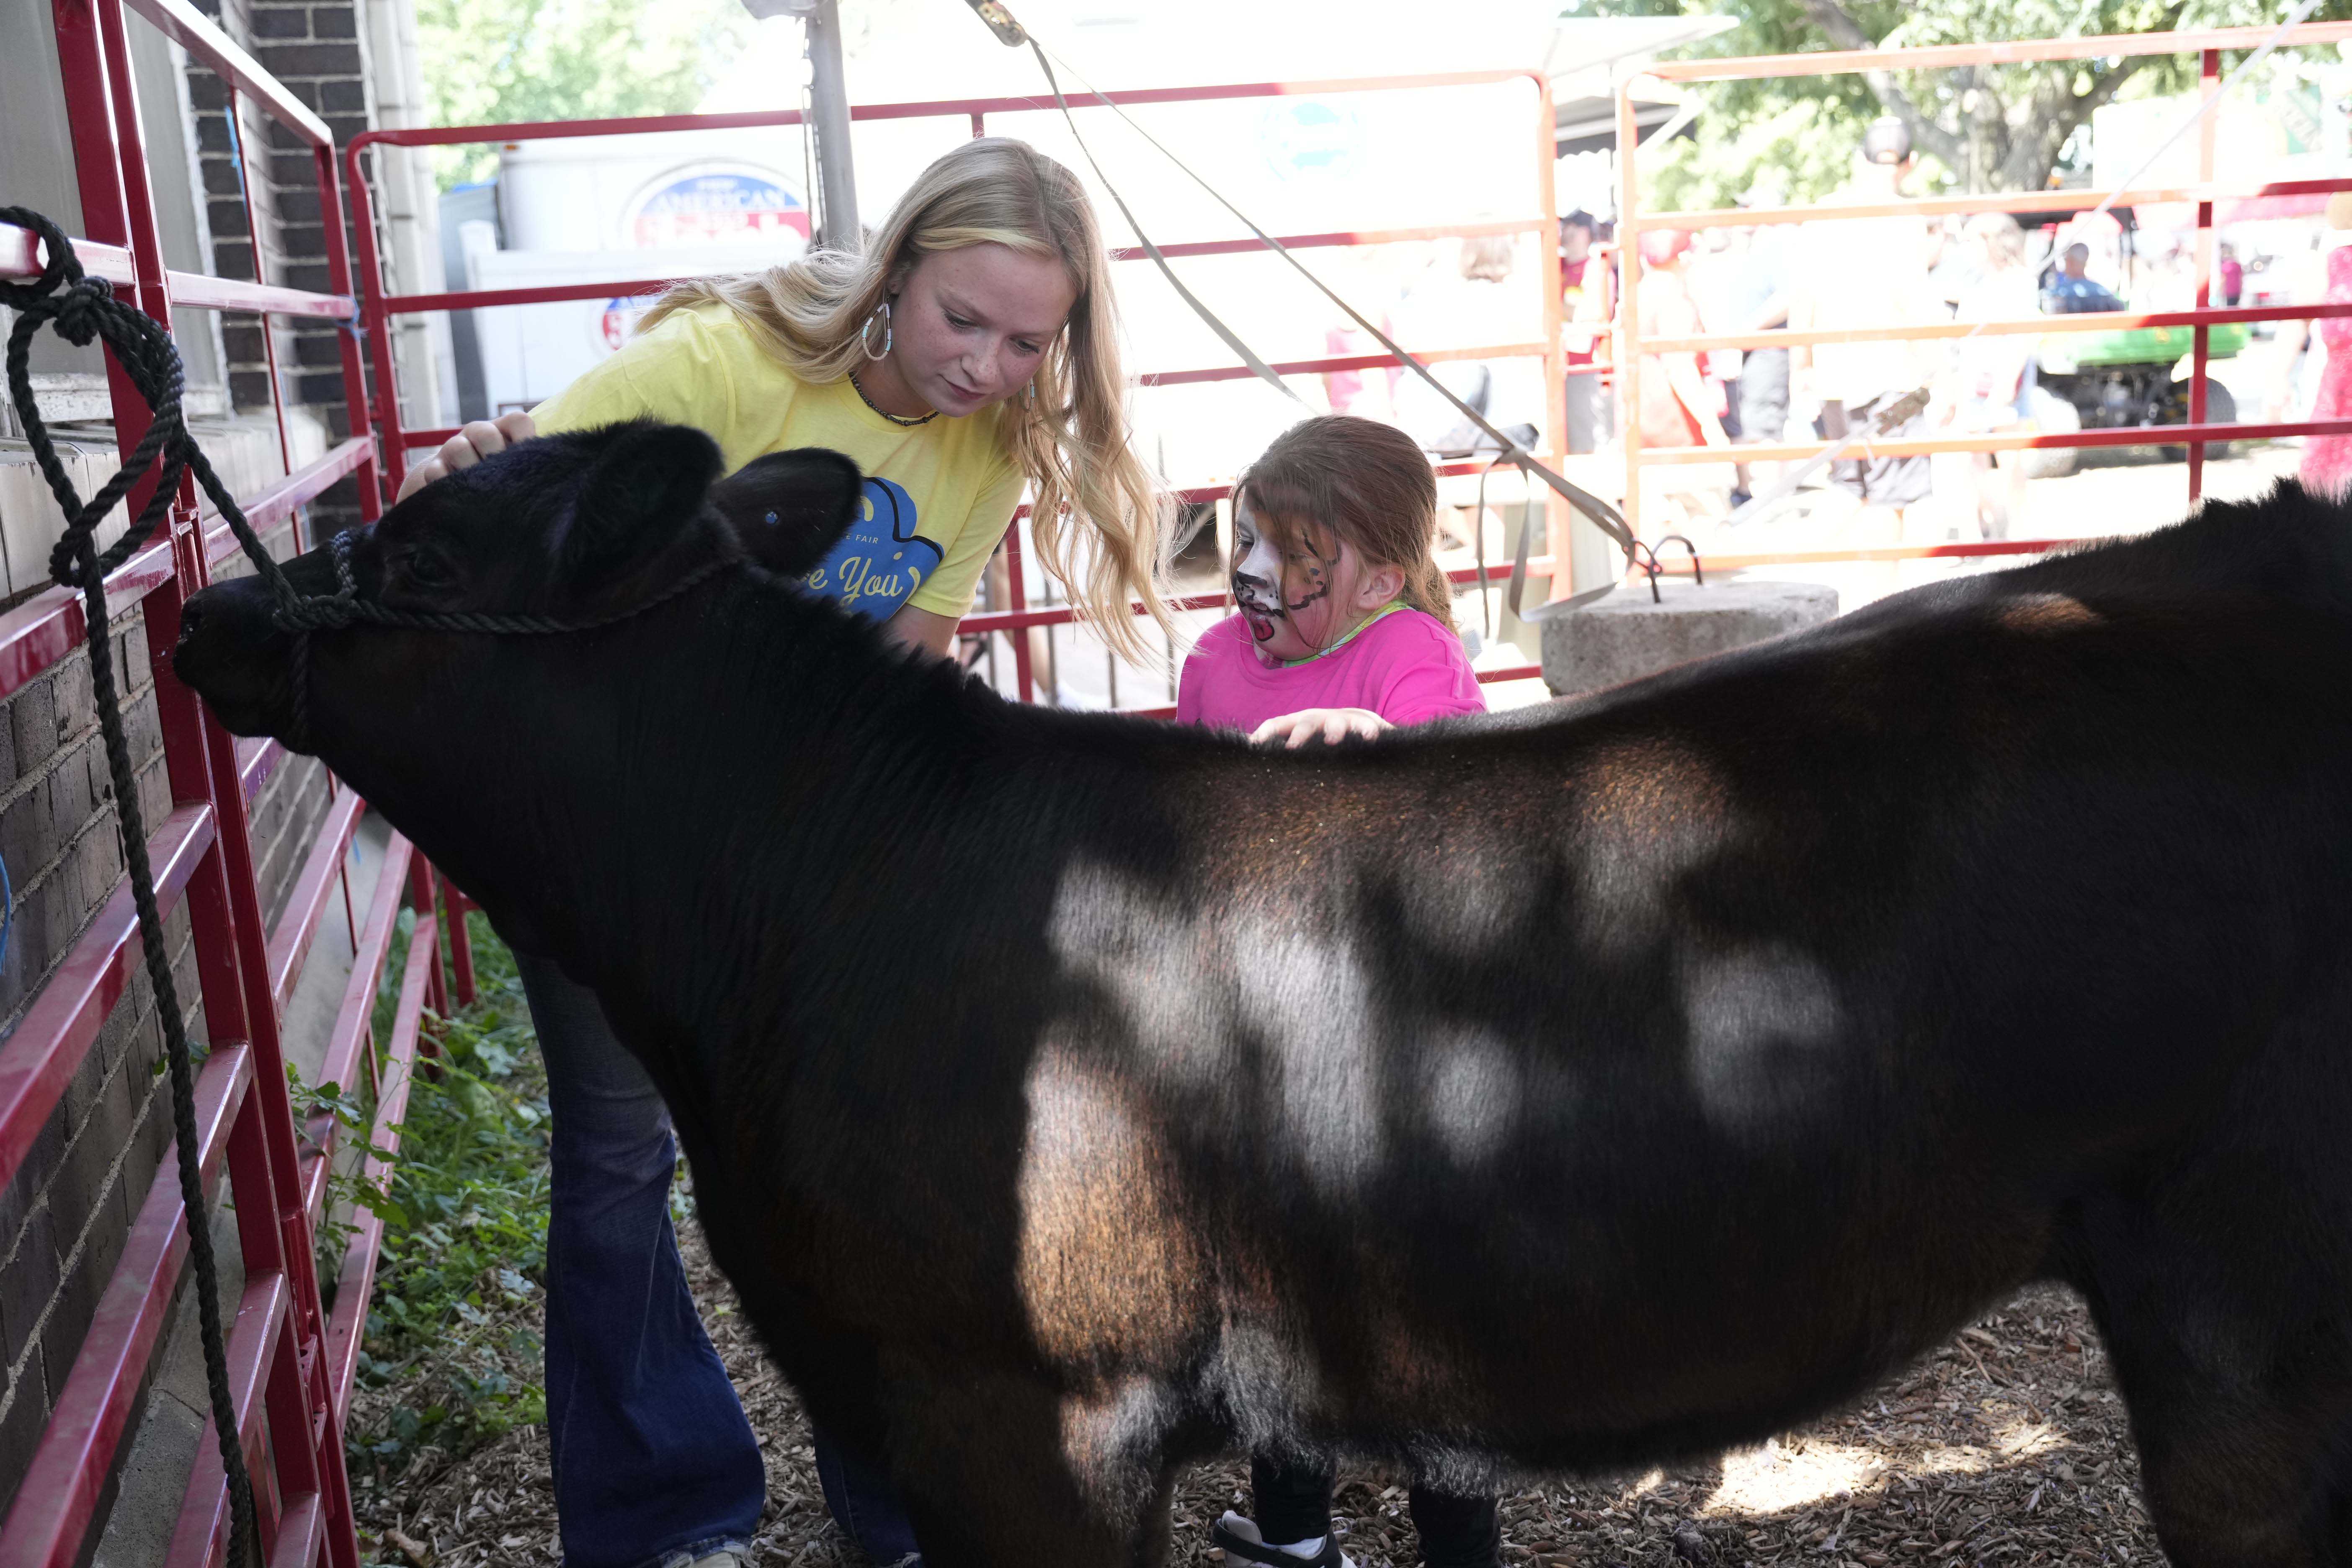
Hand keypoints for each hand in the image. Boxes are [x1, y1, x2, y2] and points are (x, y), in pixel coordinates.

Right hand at [395, 412, 536, 501]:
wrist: (458, 495)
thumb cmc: (500, 484)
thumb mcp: (518, 471)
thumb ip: (532, 464)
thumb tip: (561, 476)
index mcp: (504, 433)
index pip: (518, 421)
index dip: (525, 437)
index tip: (529, 458)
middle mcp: (478, 435)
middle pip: (485, 433)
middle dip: (494, 455)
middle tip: (501, 478)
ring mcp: (453, 449)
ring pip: (458, 447)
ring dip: (469, 469)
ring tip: (479, 489)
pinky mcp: (433, 469)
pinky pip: (435, 471)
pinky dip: (445, 483)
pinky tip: (458, 496)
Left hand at [1249, 707, 1390, 748]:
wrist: (1360, 724)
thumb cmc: (1321, 740)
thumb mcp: (1300, 744)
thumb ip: (1278, 751)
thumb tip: (1246, 756)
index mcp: (1297, 725)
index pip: (1276, 724)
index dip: (1264, 734)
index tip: (1254, 748)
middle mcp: (1318, 720)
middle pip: (1306, 723)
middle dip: (1299, 734)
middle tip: (1293, 749)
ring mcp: (1342, 721)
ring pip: (1337, 723)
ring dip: (1334, 731)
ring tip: (1333, 742)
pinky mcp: (1365, 726)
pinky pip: (1367, 727)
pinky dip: (1368, 732)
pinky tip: (1369, 741)